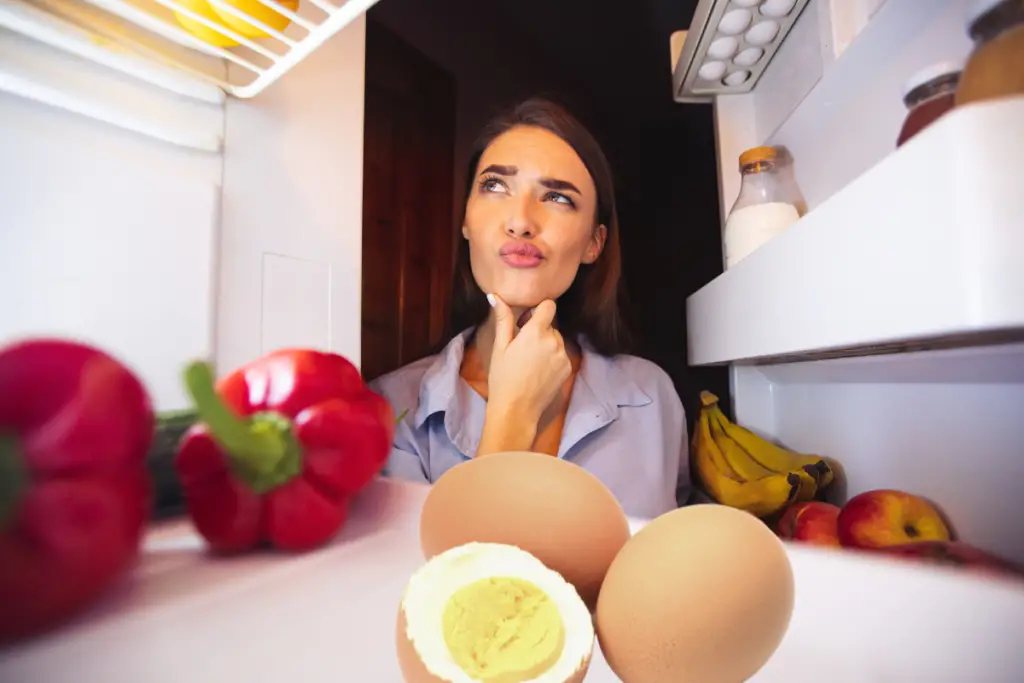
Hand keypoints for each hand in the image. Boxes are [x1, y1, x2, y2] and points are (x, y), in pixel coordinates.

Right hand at [486, 295, 571, 425]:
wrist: (516, 410)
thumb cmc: (503, 378)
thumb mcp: (500, 347)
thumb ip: (503, 319)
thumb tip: (495, 296)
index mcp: (536, 332)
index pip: (549, 306)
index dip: (538, 310)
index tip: (526, 322)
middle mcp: (554, 341)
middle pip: (550, 325)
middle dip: (539, 331)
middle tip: (522, 347)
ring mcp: (563, 356)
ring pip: (556, 340)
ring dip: (546, 344)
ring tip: (530, 362)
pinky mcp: (568, 368)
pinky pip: (561, 355)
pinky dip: (553, 358)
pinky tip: (539, 371)